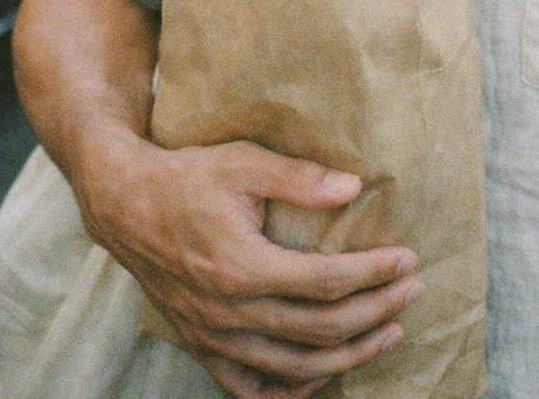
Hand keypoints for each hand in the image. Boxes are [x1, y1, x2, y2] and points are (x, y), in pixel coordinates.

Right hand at [75, 129, 422, 398]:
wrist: (125, 206)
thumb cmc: (187, 178)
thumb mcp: (243, 162)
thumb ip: (299, 178)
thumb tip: (353, 187)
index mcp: (244, 266)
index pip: (327, 282)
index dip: (373, 274)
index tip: (407, 260)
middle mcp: (230, 311)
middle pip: (320, 330)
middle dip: (375, 313)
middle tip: (412, 293)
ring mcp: (214, 336)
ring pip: (295, 366)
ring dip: (349, 355)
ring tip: (388, 334)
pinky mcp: (202, 344)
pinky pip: (249, 387)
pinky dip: (290, 389)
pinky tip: (320, 374)